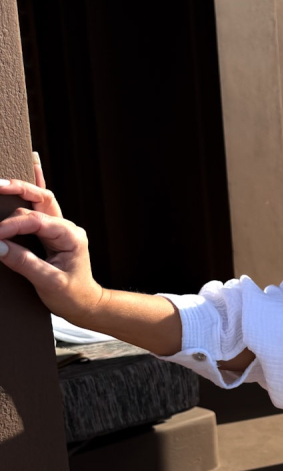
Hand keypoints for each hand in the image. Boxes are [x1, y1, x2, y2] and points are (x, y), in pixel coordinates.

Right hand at [0, 161, 104, 321]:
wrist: (86, 304)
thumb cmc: (72, 295)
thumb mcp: (48, 282)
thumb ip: (24, 263)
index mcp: (70, 236)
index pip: (36, 221)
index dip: (12, 225)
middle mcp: (67, 227)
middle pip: (41, 199)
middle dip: (17, 191)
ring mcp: (60, 228)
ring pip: (40, 199)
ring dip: (23, 186)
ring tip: (7, 175)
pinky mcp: (52, 233)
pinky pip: (41, 206)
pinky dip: (32, 190)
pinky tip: (33, 166)